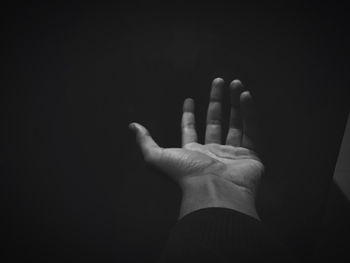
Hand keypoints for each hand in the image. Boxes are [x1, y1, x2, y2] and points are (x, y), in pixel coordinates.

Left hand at [129, 78, 263, 219]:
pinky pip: (251, 130)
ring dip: (235, 103)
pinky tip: (244, 95)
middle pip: (214, 121)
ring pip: (235, 124)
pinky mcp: (251, 156)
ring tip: (235, 83)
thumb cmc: (185, 175)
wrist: (214, 192)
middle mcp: (212, 153)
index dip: (188, 114)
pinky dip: (249, 112)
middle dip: (217, 101)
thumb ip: (145, 141)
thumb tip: (132, 126)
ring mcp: (232, 154)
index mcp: (192, 153)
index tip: (188, 99)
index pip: (190, 129)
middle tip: (219, 81)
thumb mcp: (157, 157)